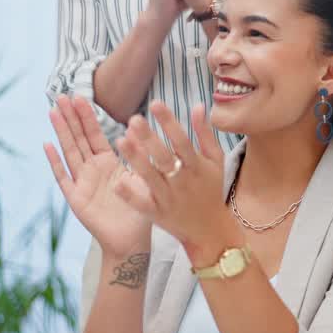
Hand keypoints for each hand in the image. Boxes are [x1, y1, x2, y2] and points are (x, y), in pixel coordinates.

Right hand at [45, 96, 152, 255]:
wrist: (132, 241)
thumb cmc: (139, 210)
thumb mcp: (142, 178)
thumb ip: (137, 154)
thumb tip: (137, 127)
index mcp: (107, 163)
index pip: (95, 134)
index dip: (87, 116)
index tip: (80, 96)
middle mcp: (92, 169)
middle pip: (78, 138)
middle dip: (70, 117)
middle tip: (62, 96)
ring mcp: (82, 183)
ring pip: (69, 152)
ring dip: (61, 132)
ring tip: (53, 111)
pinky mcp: (76, 198)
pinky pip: (64, 178)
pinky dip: (56, 162)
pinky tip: (47, 145)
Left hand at [113, 102, 238, 267]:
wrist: (210, 229)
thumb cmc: (210, 189)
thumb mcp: (215, 160)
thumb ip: (204, 133)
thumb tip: (197, 105)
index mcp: (197, 166)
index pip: (182, 141)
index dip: (169, 122)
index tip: (155, 103)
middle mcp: (182, 181)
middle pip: (164, 157)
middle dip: (150, 138)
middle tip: (134, 119)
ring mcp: (169, 198)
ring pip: (150, 177)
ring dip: (136, 160)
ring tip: (121, 140)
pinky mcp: (157, 214)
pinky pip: (142, 204)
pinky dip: (130, 195)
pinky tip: (118, 181)